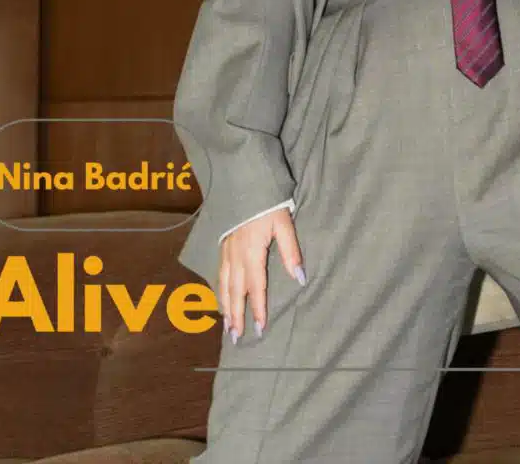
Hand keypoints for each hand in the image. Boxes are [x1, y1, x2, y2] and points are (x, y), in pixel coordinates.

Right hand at [219, 207, 305, 343]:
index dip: (259, 308)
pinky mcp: (222, 245)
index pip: (256, 287)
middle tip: (237, 337)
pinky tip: (221, 298)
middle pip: (235, 291)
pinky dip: (219, 290)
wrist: (243, 182)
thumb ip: (291, 251)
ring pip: (224, 285)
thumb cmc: (267, 203)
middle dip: (236, 315)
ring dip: (226, 307)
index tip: (260, 328)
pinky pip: (219, 273)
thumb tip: (300, 278)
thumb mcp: (284, 224)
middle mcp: (236, 256)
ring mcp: (226, 251)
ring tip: (227, 326)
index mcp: (252, 252)